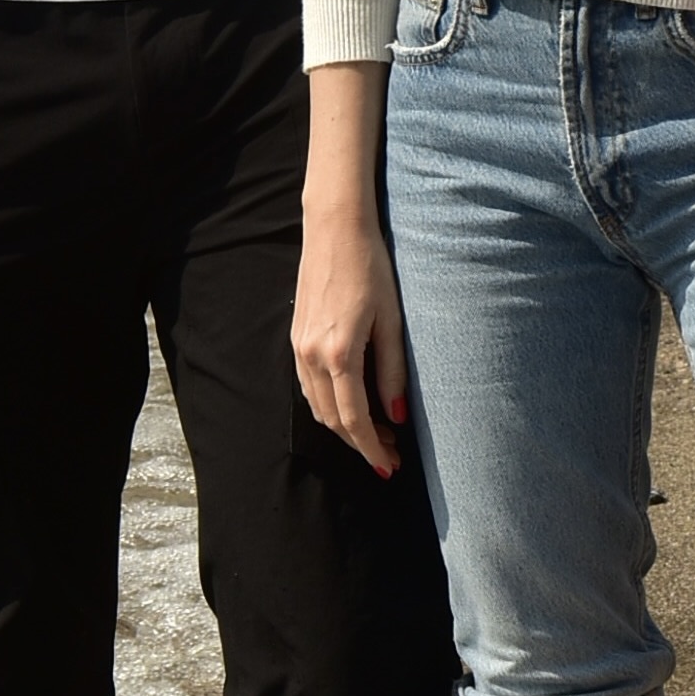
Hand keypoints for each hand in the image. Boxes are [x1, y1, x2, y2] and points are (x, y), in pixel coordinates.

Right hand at [293, 202, 408, 477]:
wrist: (334, 228)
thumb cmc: (371, 266)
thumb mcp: (391, 319)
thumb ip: (392, 371)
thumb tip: (398, 415)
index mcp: (339, 354)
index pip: (354, 419)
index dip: (372, 448)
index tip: (390, 467)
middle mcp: (312, 356)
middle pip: (332, 420)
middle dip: (361, 444)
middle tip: (390, 457)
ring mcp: (299, 347)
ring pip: (317, 406)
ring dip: (344, 427)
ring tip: (377, 435)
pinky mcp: (296, 337)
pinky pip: (308, 386)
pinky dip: (328, 405)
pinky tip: (350, 405)